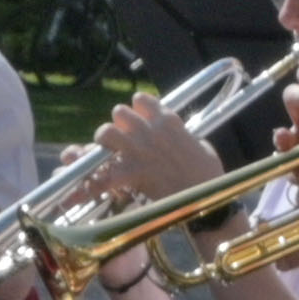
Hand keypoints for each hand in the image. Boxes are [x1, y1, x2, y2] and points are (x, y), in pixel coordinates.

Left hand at [86, 94, 218, 206]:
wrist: (208, 199)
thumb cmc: (210, 176)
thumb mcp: (202, 146)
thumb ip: (184, 137)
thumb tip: (180, 138)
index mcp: (169, 121)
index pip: (141, 100)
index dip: (136, 110)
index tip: (139, 120)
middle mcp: (151, 130)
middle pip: (119, 112)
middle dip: (118, 125)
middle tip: (121, 140)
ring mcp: (140, 150)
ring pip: (106, 131)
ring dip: (104, 142)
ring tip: (108, 154)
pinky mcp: (133, 173)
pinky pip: (103, 175)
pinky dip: (94, 184)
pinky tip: (88, 191)